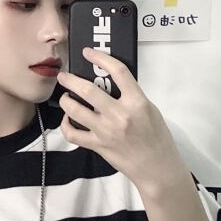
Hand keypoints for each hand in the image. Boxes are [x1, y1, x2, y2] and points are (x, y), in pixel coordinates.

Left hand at [56, 47, 187, 190]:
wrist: (156, 168)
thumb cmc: (157, 138)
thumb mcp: (150, 110)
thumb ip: (131, 97)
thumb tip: (111, 86)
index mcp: (136, 103)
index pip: (118, 72)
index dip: (100, 57)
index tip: (89, 52)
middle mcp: (119, 115)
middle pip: (88, 90)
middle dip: (71, 79)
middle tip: (64, 75)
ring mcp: (106, 131)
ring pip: (75, 110)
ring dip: (65, 100)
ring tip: (64, 96)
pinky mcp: (97, 146)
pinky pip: (73, 134)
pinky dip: (66, 125)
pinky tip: (67, 119)